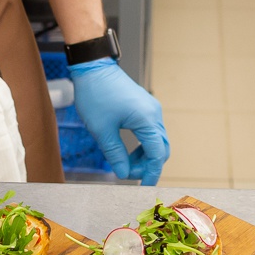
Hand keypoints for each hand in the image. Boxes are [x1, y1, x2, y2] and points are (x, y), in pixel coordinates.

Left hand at [70, 58, 168, 184]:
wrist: (94, 67)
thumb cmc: (96, 95)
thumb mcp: (102, 130)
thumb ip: (115, 154)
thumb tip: (124, 174)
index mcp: (146, 119)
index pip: (157, 154)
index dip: (150, 173)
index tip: (143, 187)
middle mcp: (154, 113)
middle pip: (161, 147)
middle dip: (148, 165)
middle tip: (129, 175)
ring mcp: (151, 108)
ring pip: (157, 140)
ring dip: (145, 155)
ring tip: (126, 164)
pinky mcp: (145, 106)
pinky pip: (151, 130)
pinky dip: (143, 144)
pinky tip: (128, 151)